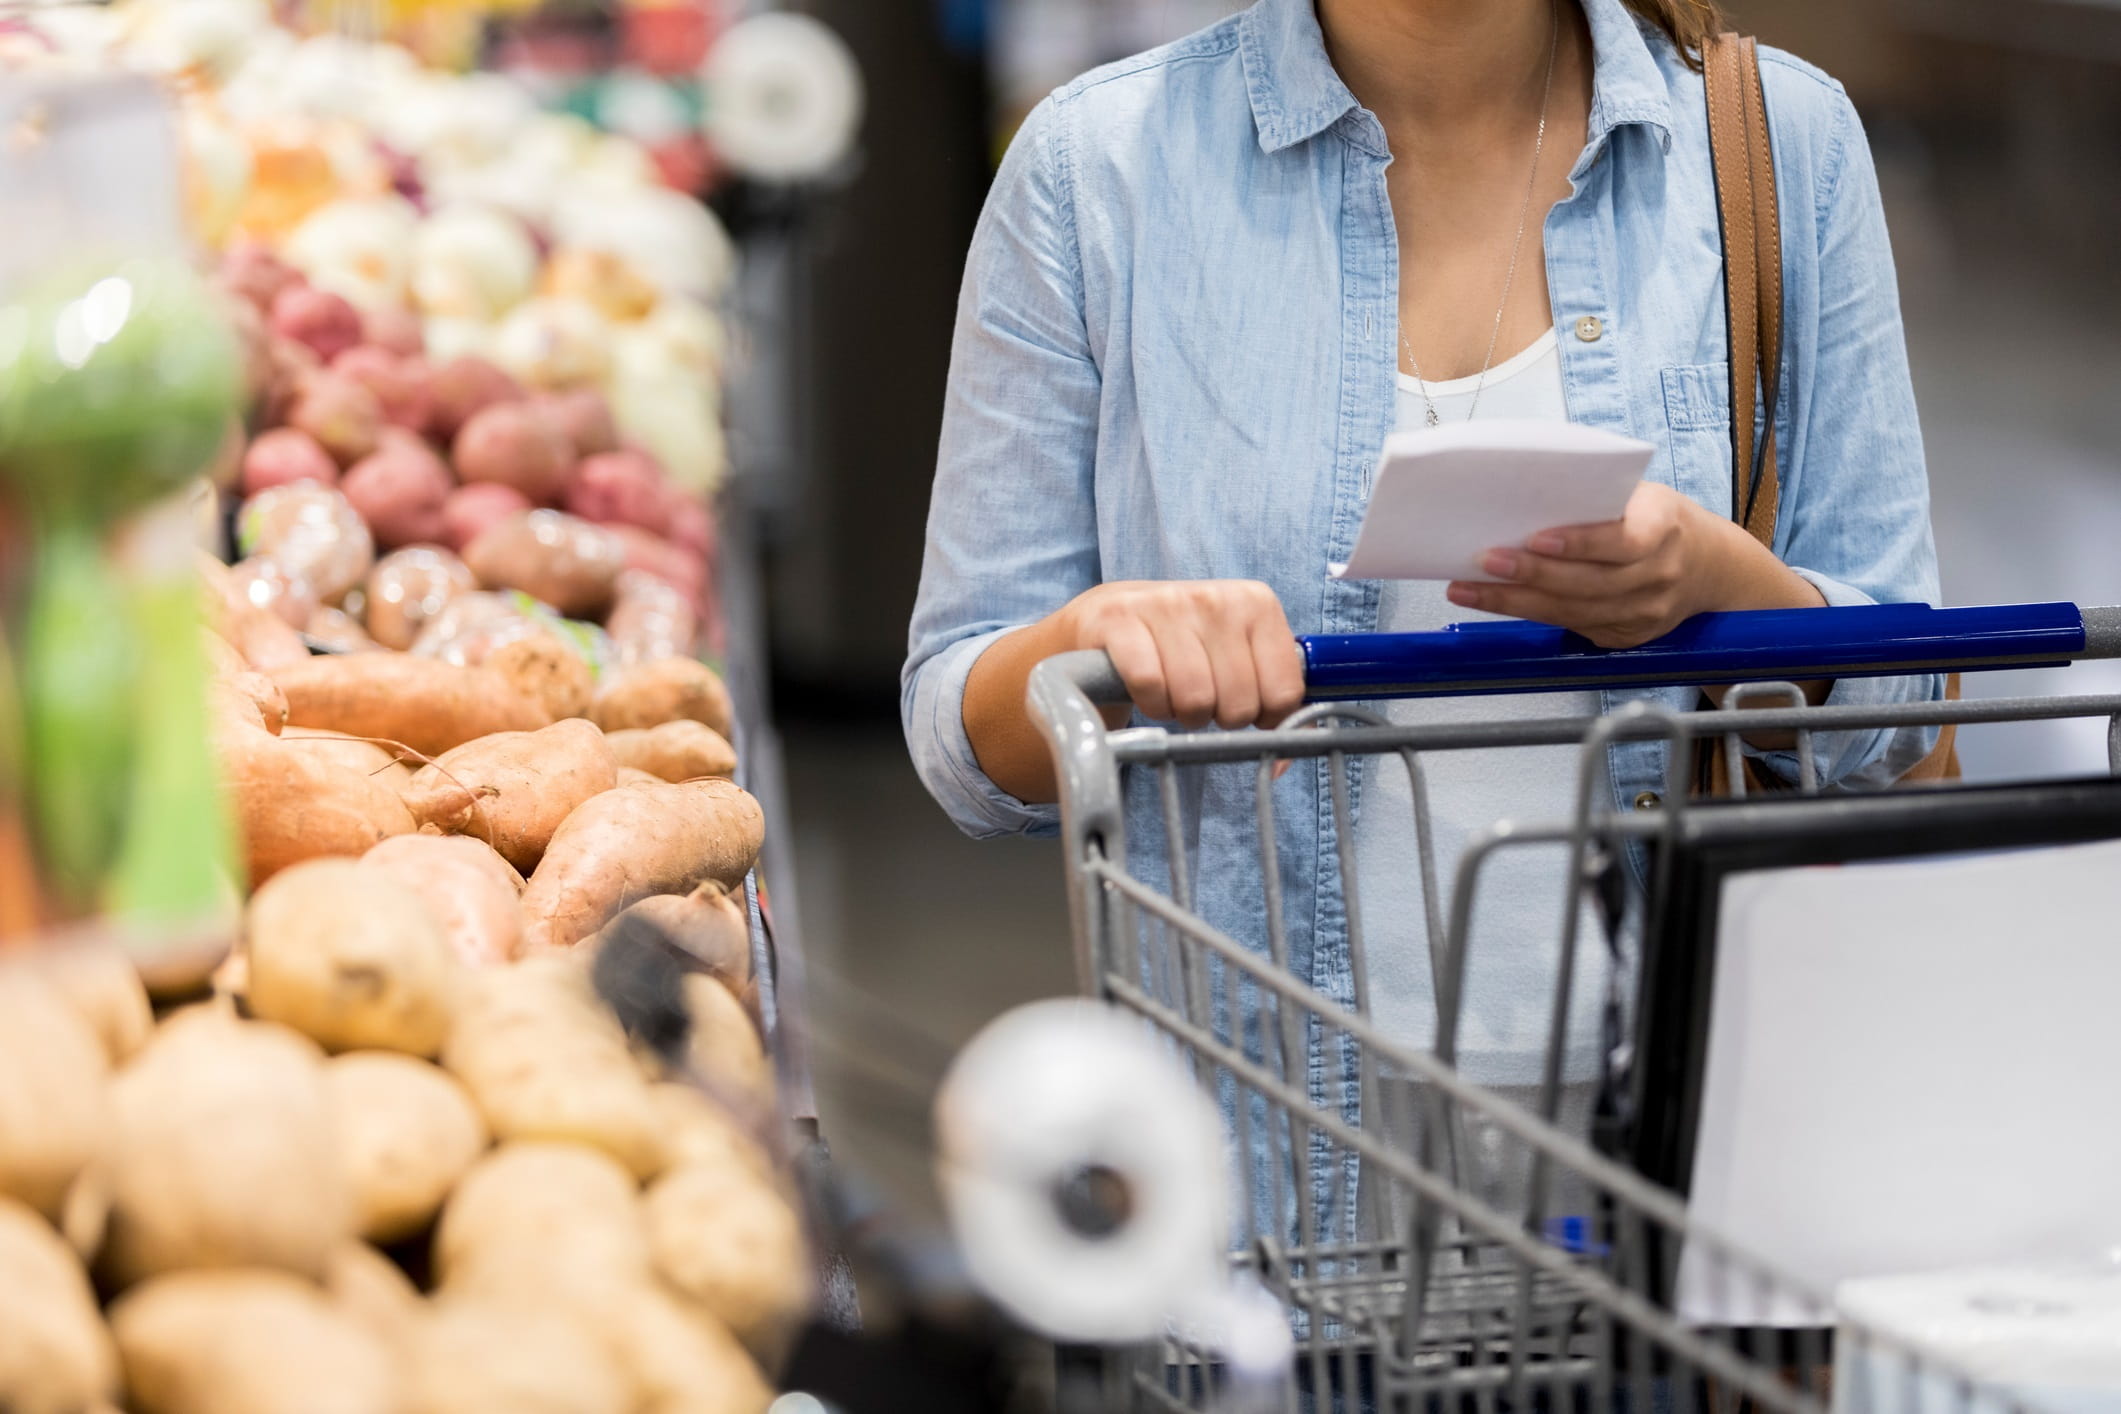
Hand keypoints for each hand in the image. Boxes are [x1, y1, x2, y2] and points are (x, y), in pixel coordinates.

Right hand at [1061, 580, 1304, 728]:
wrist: (1110, 617)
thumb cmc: (1184, 646)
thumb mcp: (1237, 658)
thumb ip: (1272, 703)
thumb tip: (1280, 763)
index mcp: (1257, 603)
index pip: (1284, 692)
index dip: (1263, 717)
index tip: (1242, 704)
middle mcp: (1216, 597)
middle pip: (1239, 703)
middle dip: (1218, 716)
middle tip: (1201, 699)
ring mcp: (1166, 603)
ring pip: (1195, 698)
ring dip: (1181, 713)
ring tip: (1173, 693)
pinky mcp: (1120, 618)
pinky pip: (1151, 686)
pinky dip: (1150, 703)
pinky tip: (1148, 690)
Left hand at [1445, 483, 1737, 648]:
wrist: (1712, 568)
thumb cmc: (1661, 520)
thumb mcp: (1643, 496)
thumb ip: (1598, 498)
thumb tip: (1525, 490)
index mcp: (1664, 529)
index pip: (1623, 542)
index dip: (1580, 543)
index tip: (1536, 539)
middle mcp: (1658, 575)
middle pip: (1588, 584)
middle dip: (1530, 575)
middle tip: (1485, 561)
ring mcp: (1644, 613)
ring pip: (1572, 612)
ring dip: (1514, 602)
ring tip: (1468, 589)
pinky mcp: (1626, 636)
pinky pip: (1572, 627)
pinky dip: (1530, 615)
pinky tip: (1496, 602)